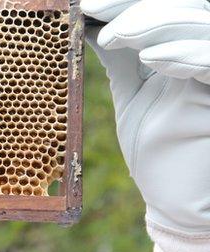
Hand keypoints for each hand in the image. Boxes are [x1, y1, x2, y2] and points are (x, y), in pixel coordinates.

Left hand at [83, 0, 209, 233]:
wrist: (177, 199)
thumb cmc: (157, 149)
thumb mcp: (131, 94)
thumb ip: (120, 57)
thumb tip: (90, 22)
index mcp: (188, 46)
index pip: (168, 4)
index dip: (129, 0)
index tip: (87, 3)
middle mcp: (208, 51)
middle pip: (188, 4)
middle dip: (138, 4)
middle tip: (94, 9)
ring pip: (201, 23)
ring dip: (154, 22)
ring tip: (116, 34)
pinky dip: (185, 54)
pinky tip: (151, 57)